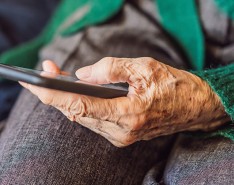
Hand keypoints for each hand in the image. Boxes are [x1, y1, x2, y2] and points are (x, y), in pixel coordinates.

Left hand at [20, 58, 228, 146]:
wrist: (193, 106)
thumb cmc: (174, 85)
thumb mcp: (144, 68)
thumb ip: (110, 69)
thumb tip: (82, 74)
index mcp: (129, 113)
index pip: (80, 106)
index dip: (54, 94)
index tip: (36, 82)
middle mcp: (121, 131)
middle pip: (77, 113)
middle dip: (57, 92)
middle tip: (46, 72)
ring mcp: (120, 136)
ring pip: (83, 117)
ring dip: (69, 99)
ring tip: (57, 80)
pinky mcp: (121, 134)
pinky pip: (93, 120)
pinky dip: (82, 106)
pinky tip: (76, 94)